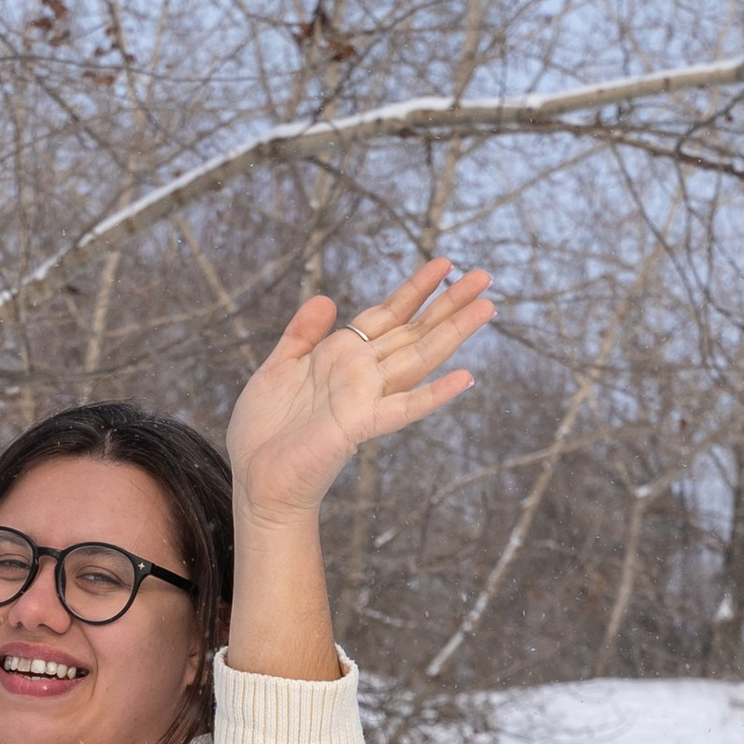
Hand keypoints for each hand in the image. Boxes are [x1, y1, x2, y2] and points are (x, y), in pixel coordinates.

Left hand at [228, 259, 493, 523]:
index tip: (445, 263)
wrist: (256, 480)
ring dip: (453, 332)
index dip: (416, 288)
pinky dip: (433, 395)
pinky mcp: (358, 425)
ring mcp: (364, 398)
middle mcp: (361, 373)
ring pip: (417, 357)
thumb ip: (302, 335)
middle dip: (449, 303)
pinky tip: (464, 378)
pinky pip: (402, 408)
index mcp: (342, 356)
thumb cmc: (264, 432)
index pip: (388, 314)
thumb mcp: (278, 368)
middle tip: (484, 276)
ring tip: (487, 307)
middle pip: (414, 330)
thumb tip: (326, 299)